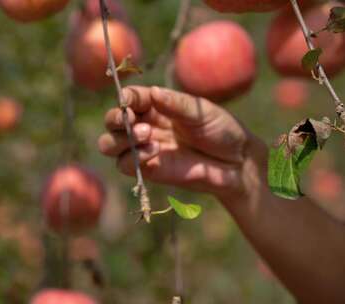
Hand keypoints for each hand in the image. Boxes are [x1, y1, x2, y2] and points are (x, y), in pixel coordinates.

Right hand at [98, 86, 267, 200]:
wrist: (235, 162)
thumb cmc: (220, 129)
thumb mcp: (200, 111)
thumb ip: (175, 104)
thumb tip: (152, 92)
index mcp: (154, 106)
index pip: (129, 99)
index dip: (124, 98)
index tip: (128, 101)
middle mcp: (144, 125)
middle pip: (112, 122)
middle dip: (116, 119)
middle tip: (130, 120)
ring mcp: (143, 149)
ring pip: (109, 144)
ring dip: (120, 139)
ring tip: (146, 135)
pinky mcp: (147, 170)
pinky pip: (124, 164)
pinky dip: (132, 157)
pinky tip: (153, 152)